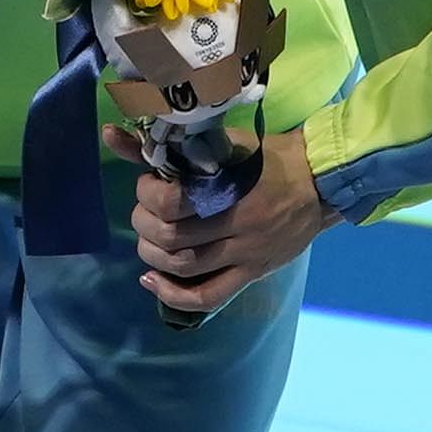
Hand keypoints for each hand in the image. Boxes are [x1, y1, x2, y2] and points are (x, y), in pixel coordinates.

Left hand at [134, 120, 328, 317]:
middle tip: (146, 212)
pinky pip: (208, 297)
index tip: (149, 185)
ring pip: (184, 267)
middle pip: (171, 238)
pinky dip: (173, 295)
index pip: (171, 202)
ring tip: (149, 240)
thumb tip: (112, 135)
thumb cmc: (266, 158)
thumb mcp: (222, 142)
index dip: (147, 195)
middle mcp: (237, 223)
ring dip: (152, 256)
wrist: (318, 183)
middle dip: (145, 225)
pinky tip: (152, 281)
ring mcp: (245, 253)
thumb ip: (169, 145)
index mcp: (229, 185)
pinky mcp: (252, 274)